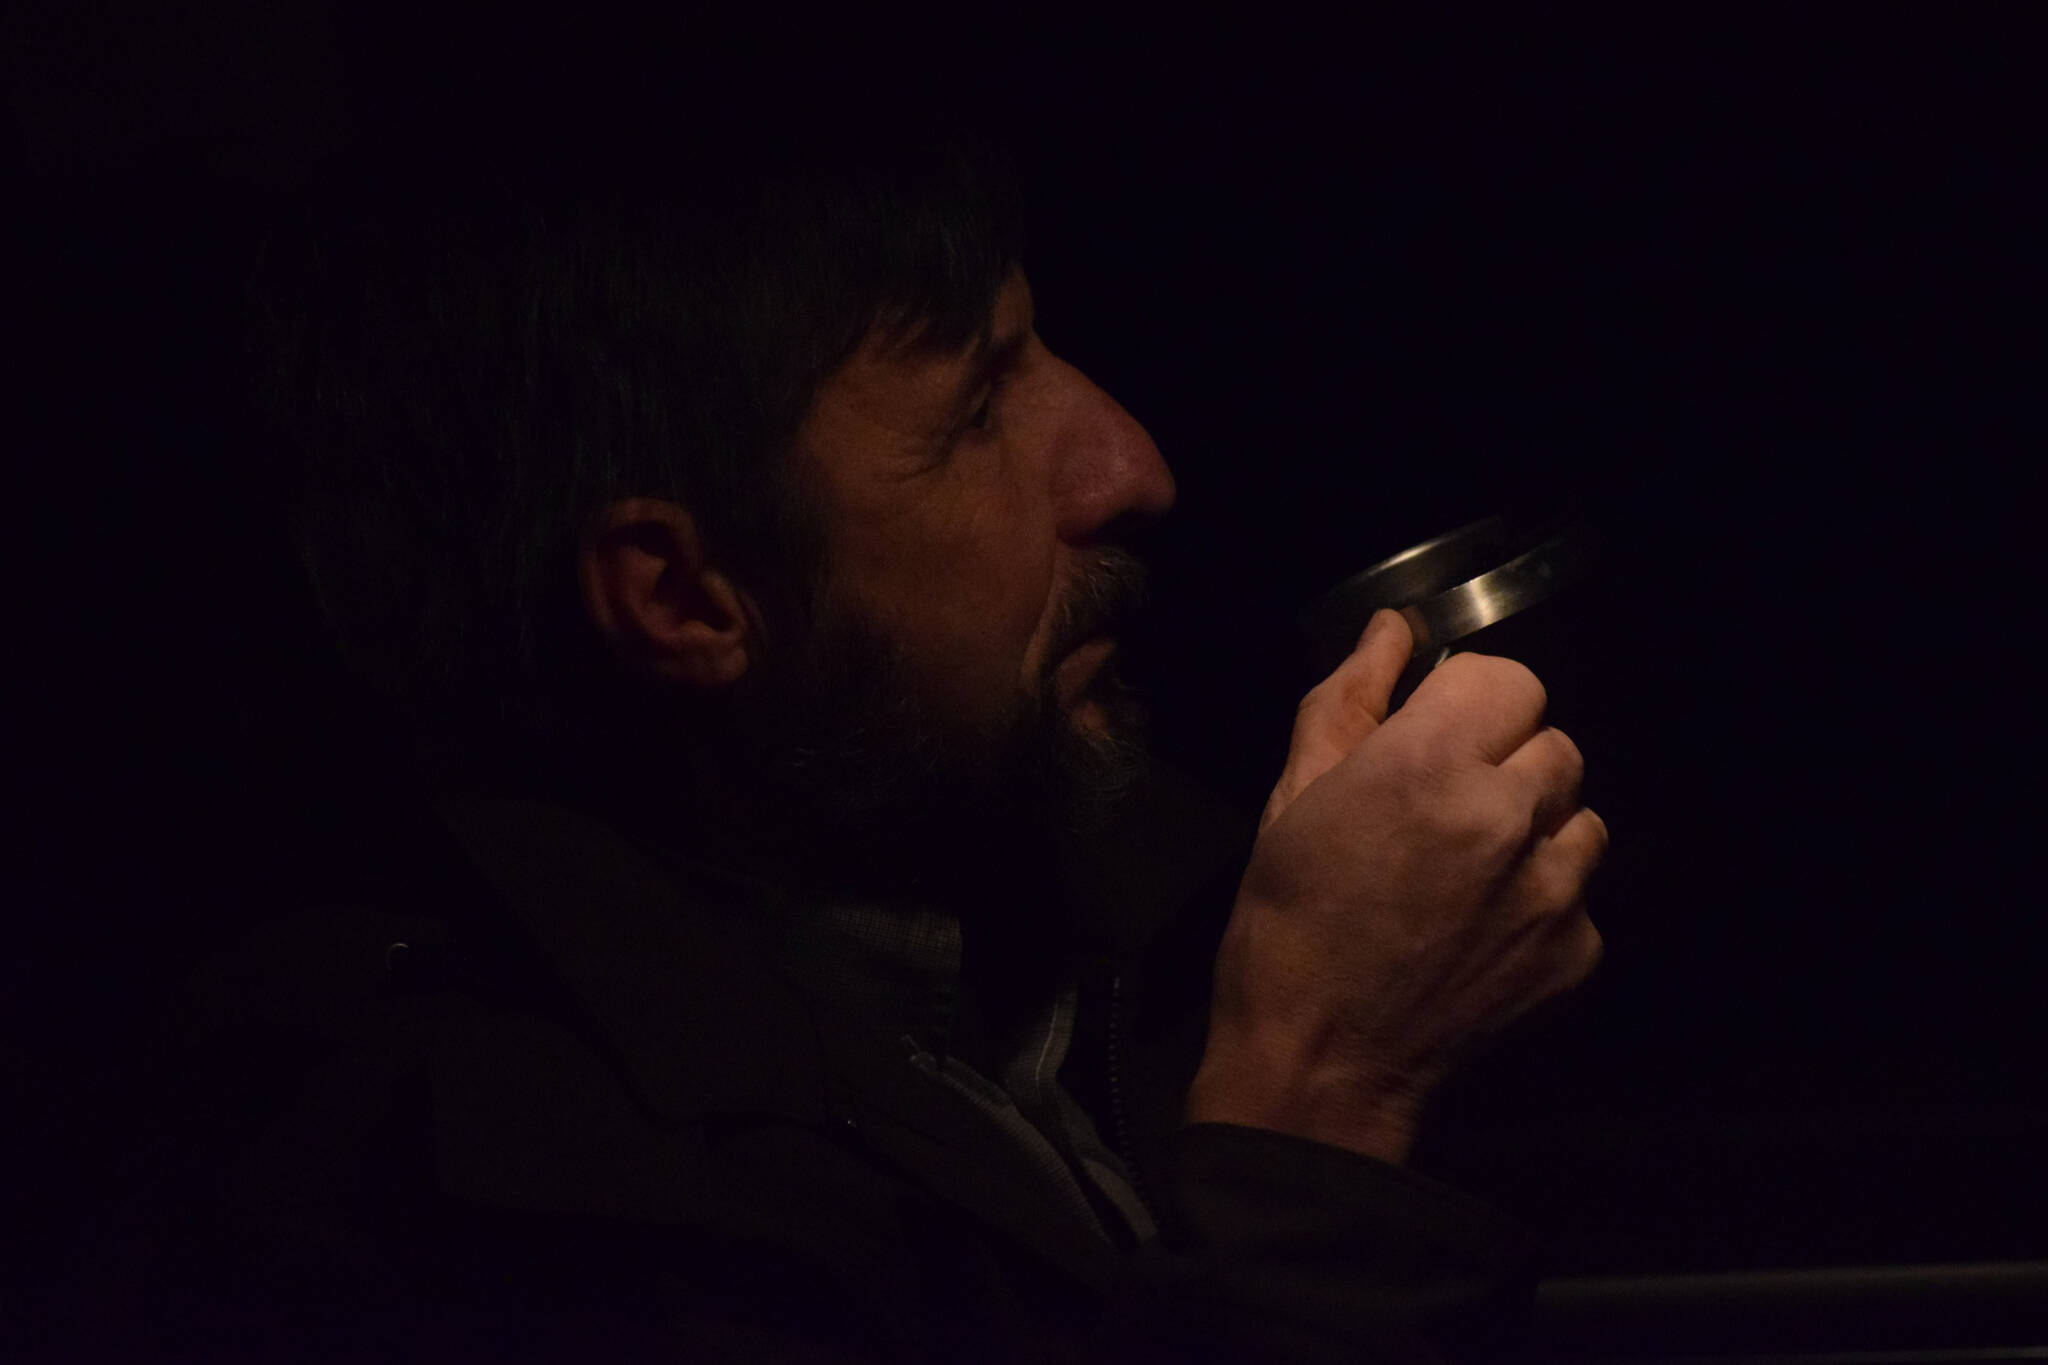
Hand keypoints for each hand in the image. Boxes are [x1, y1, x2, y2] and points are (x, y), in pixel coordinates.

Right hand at [1186, 609, 1607, 1162]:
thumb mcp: (1292, 798)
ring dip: (1536, 829)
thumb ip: (1349, 699)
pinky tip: (1482, 930)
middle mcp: (1506, 818)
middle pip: (1554, 743)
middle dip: (1505, 762)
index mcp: (1428, 765)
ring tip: (1470, 872)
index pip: (1509, 679)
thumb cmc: (1287, 926)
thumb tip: (1392, 631)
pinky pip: (1579, 896)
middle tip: (1444, 810)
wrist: (1320, 1065)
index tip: (1438, 733)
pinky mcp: (1576, 954)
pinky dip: (1542, 904)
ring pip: (1581, 817)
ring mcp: (1552, 892)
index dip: (1470, 702)